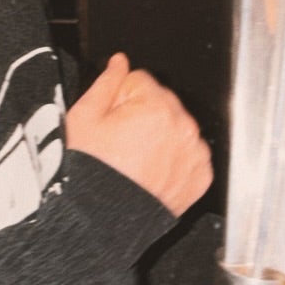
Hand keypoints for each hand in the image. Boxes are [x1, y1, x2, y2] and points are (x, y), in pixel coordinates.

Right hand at [65, 52, 212, 218]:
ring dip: (160, 136)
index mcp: (157, 106)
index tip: (111, 121)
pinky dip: (174, 159)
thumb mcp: (83, 118)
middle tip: (119, 144)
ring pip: (176, 127)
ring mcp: (195, 153)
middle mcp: (184, 127)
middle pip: (161, 102)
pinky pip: (189, 154)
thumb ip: (106, 83)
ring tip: (135, 161)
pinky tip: (152, 171)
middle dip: (142, 115)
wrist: (102, 222)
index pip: (139, 81)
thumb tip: (119, 62)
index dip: (119, 99)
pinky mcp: (201, 177)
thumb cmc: (91, 172)